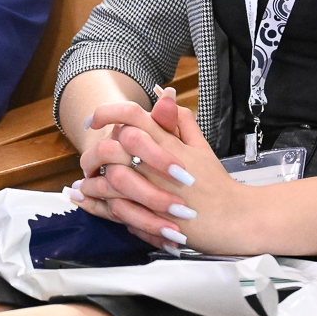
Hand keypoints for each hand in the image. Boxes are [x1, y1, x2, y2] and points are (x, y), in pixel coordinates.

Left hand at [71, 92, 268, 254]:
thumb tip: (163, 97)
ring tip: (83, 182)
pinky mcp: (152, 218)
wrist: (233, 218)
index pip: (134, 117)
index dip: (109, 112)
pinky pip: (115, 209)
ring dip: (92, 180)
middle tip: (89, 155)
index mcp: (170, 144)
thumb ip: (180, 121)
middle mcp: (158, 166)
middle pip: (116, 146)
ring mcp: (154, 192)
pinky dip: (96, 205)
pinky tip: (86, 201)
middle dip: (95, 150)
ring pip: (111, 179)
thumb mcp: (202, 146)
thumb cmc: (216, 183)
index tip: (96, 118)